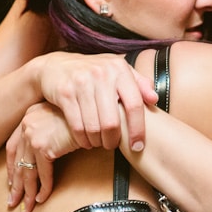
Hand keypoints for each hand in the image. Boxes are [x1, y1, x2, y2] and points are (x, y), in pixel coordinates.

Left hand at [6, 102, 76, 211]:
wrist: (96, 112)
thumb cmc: (84, 115)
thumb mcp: (61, 117)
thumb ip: (49, 128)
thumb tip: (45, 149)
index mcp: (30, 114)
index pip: (14, 146)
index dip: (11, 165)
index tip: (11, 180)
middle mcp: (27, 123)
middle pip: (17, 160)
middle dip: (16, 183)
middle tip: (14, 200)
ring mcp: (33, 134)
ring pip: (27, 170)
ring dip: (27, 192)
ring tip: (27, 206)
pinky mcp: (43, 146)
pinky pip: (42, 174)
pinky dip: (43, 188)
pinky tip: (42, 198)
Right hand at [37, 52, 157, 150]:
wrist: (57, 65)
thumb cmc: (94, 71)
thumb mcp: (117, 70)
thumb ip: (139, 83)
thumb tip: (154, 99)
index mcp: (120, 70)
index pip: (135, 104)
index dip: (138, 129)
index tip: (139, 146)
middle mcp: (102, 74)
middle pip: (112, 121)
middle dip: (113, 140)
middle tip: (112, 145)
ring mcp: (82, 83)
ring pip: (94, 126)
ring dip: (97, 141)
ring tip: (99, 143)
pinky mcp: (65, 92)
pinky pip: (77, 125)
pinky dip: (82, 139)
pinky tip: (86, 141)